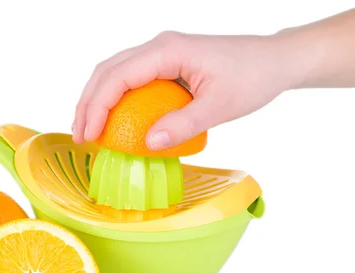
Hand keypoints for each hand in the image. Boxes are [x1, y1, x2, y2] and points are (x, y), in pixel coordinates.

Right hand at [71, 31, 296, 149]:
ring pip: (114, 71)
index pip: (118, 76)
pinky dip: (114, 97)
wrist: (274, 60)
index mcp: (168, 50)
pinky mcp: (166, 62)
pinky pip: (130, 77)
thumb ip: (184, 124)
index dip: (97, 107)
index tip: (89, 135)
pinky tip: (112, 118)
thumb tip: (148, 144)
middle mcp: (159, 46)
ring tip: (87, 128)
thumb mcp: (220, 106)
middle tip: (80, 136)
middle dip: (87, 103)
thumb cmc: (253, 77)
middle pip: (107, 70)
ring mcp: (161, 52)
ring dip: (97, 98)